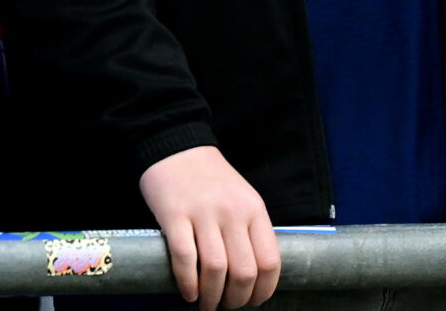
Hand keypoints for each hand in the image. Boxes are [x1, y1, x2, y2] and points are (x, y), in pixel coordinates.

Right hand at [139, 146, 280, 308]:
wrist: (179, 150)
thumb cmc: (213, 180)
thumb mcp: (243, 199)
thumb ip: (249, 230)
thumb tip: (254, 273)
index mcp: (255, 211)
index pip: (270, 260)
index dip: (265, 289)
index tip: (255, 302)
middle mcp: (234, 214)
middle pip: (245, 270)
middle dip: (237, 298)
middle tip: (227, 306)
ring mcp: (205, 215)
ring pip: (217, 269)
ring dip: (212, 297)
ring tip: (207, 305)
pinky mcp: (175, 218)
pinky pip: (185, 259)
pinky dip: (188, 283)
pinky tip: (189, 294)